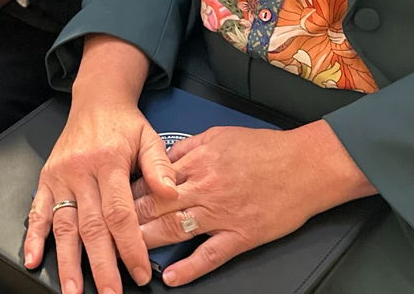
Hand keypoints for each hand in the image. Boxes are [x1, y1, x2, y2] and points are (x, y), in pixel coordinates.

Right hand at [24, 98, 175, 293]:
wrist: (96, 99)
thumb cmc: (124, 123)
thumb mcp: (150, 137)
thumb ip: (159, 166)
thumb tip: (170, 191)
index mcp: (108, 161)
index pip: (120, 213)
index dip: (130, 247)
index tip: (140, 272)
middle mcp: (81, 170)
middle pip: (91, 227)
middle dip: (101, 266)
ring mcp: (60, 176)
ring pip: (64, 225)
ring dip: (67, 261)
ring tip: (73, 290)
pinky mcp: (46, 178)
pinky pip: (38, 210)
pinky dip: (34, 236)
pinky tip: (33, 258)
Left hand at [134, 120, 374, 286]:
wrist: (305, 165)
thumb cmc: (266, 149)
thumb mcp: (219, 135)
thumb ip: (187, 148)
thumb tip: (161, 158)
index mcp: (198, 160)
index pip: (152, 178)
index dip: (129, 191)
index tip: (113, 199)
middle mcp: (205, 187)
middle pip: (155, 205)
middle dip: (128, 219)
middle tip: (107, 230)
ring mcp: (222, 214)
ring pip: (174, 230)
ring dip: (148, 242)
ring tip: (127, 253)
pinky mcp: (241, 235)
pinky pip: (209, 255)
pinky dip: (189, 268)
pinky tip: (171, 277)